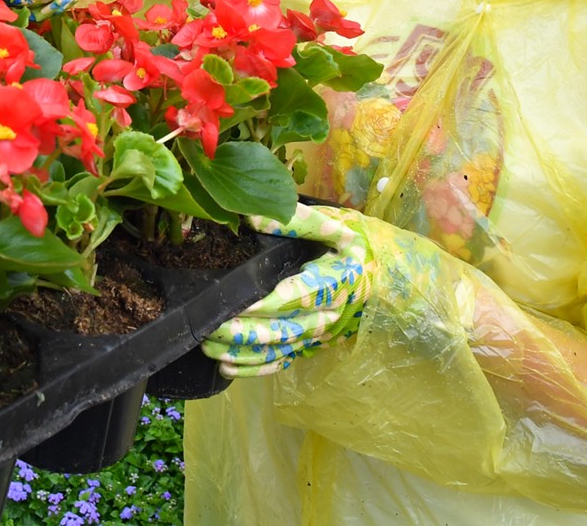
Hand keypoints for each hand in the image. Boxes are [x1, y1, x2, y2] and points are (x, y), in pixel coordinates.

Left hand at [202, 203, 368, 377]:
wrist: (377, 271)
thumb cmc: (349, 243)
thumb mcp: (332, 223)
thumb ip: (297, 221)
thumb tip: (252, 217)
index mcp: (333, 282)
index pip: (294, 298)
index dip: (263, 305)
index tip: (234, 304)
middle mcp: (326, 314)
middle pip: (282, 329)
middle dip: (243, 332)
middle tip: (209, 327)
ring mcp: (317, 333)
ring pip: (278, 349)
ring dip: (242, 352)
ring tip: (208, 347)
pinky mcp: (309, 343)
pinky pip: (281, 361)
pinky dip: (253, 368)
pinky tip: (226, 367)